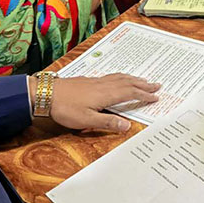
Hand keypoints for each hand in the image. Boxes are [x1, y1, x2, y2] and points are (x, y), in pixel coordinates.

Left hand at [32, 73, 160, 132]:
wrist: (46, 94)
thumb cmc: (65, 108)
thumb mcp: (87, 120)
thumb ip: (108, 121)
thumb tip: (127, 125)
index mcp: (106, 94)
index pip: (130, 93)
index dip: (144, 95)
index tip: (156, 96)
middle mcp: (104, 85)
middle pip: (128, 82)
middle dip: (144, 84)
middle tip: (157, 85)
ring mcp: (97, 81)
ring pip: (120, 77)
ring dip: (134, 79)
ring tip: (143, 80)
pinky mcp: (89, 80)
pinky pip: (112, 76)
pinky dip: (122, 77)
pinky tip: (119, 78)